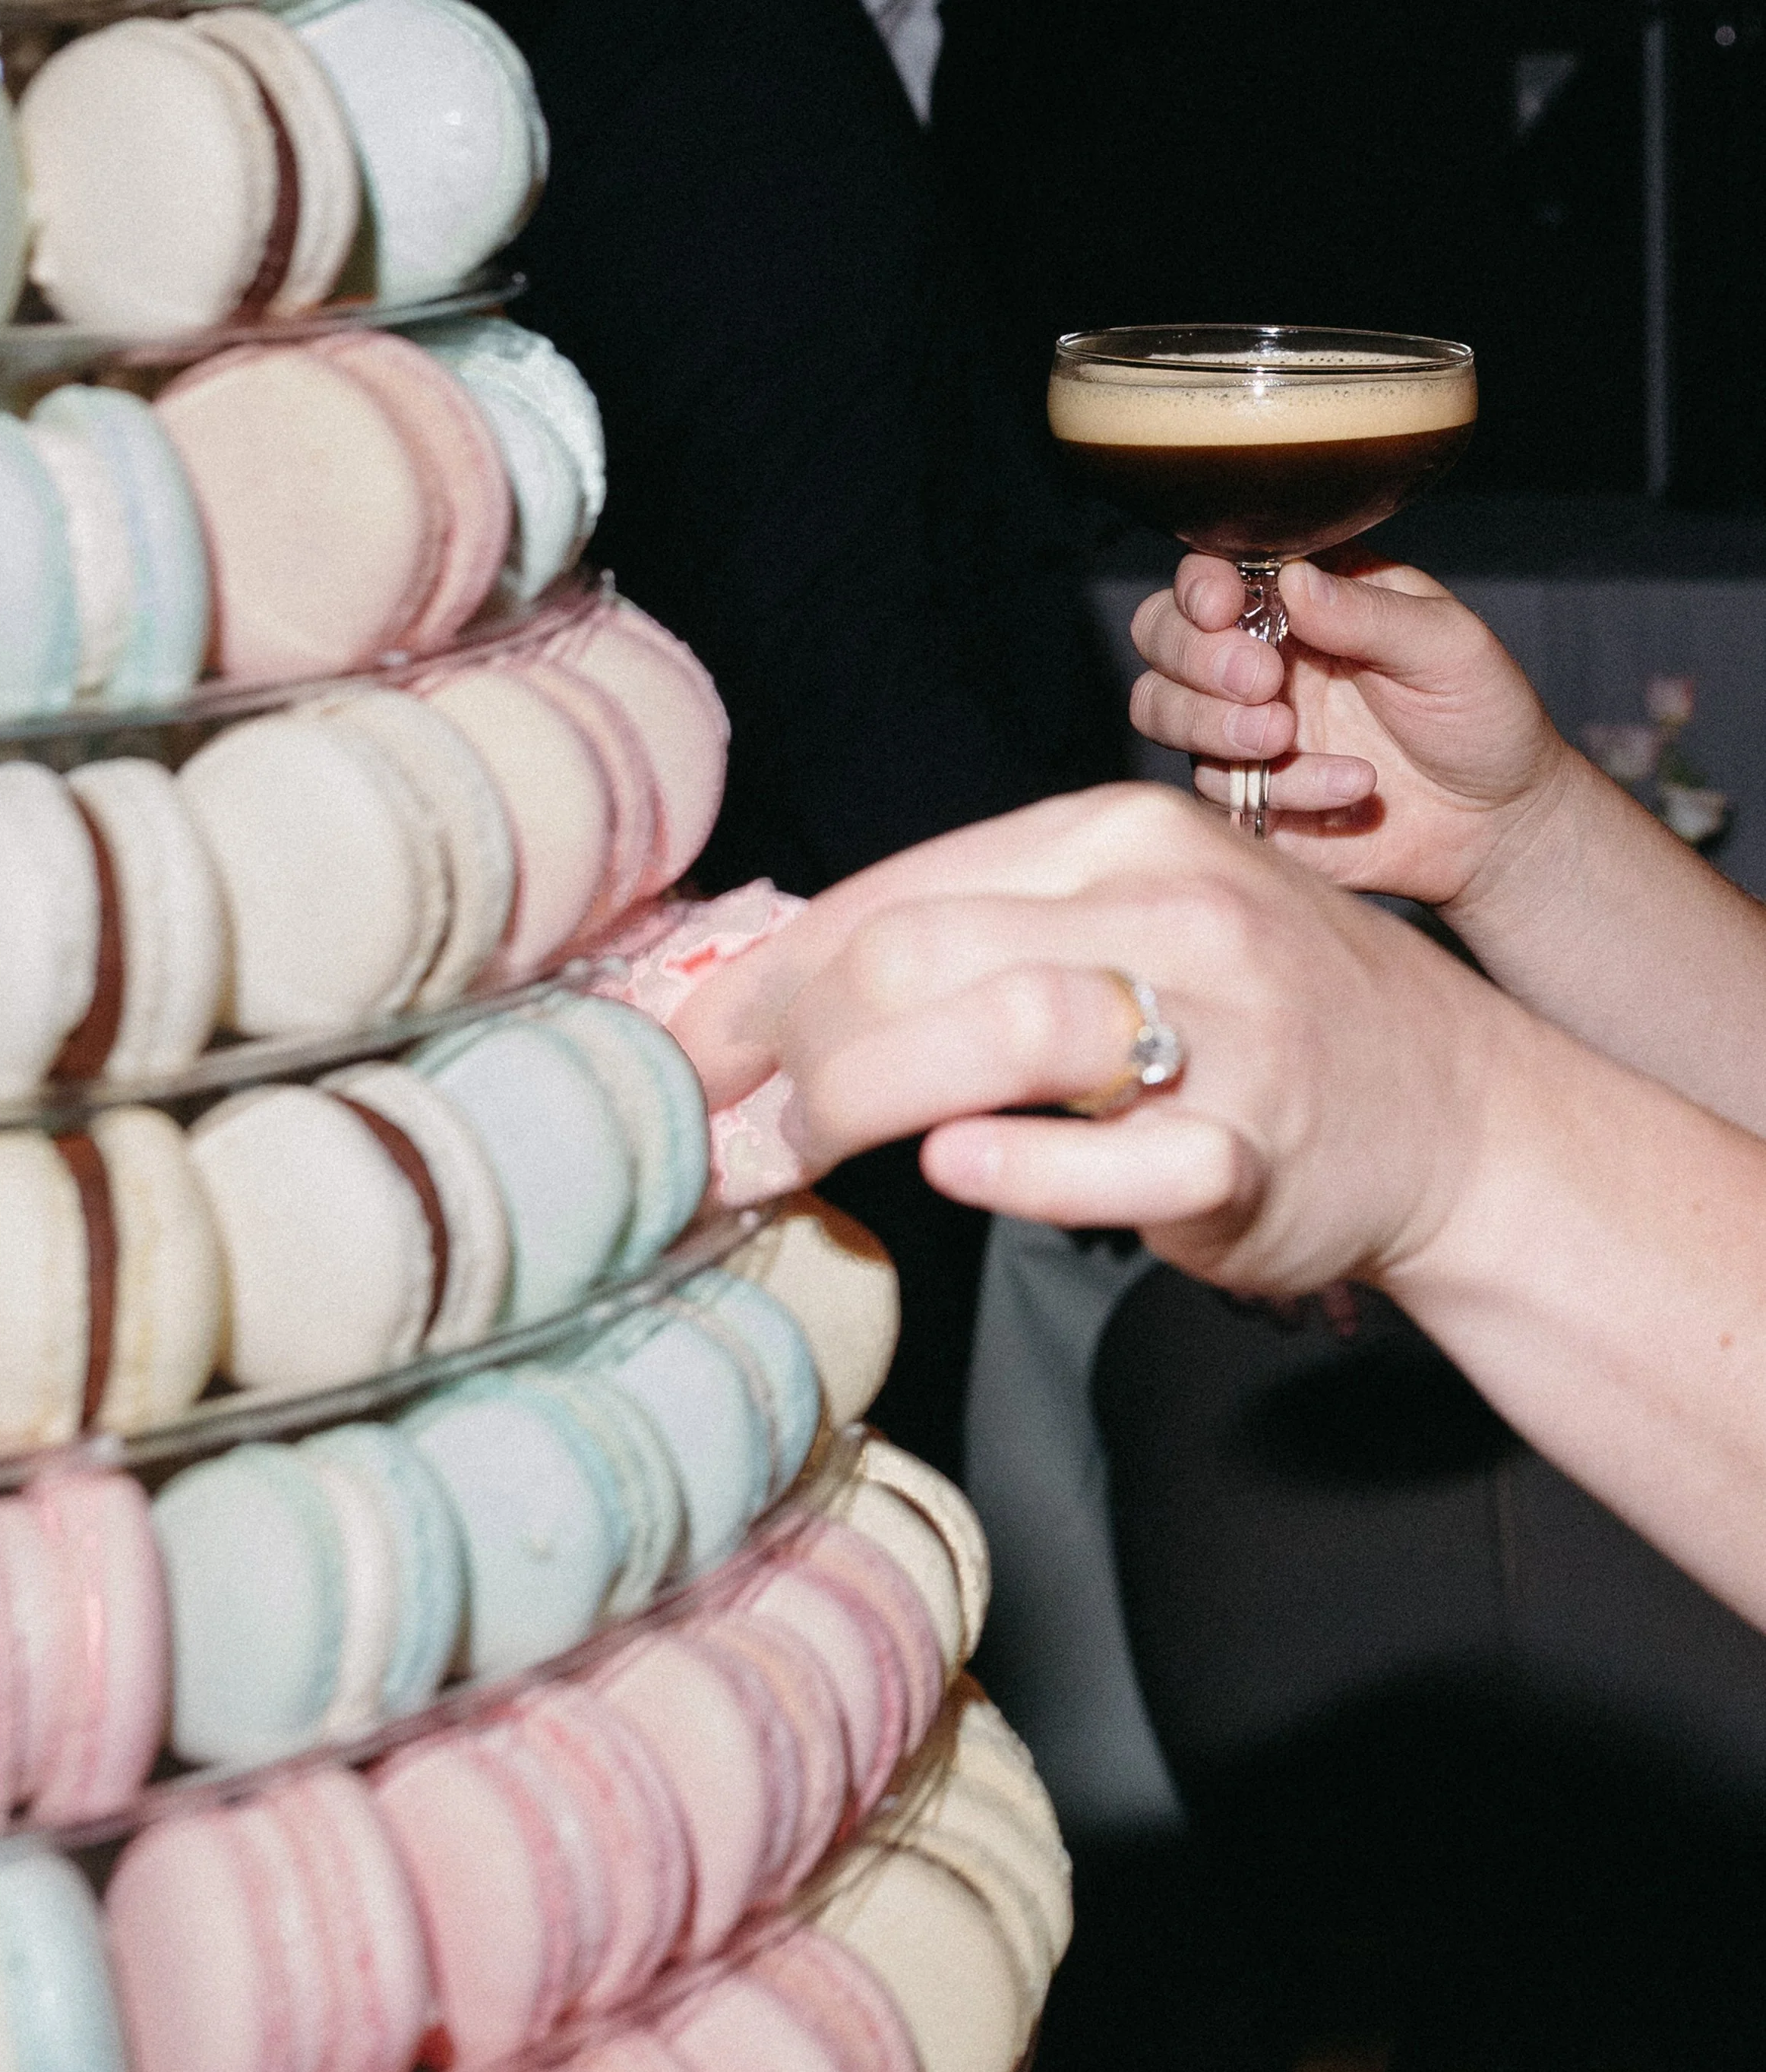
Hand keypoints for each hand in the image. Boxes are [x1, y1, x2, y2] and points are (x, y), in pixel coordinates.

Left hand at [672, 783, 1515, 1301]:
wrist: (1455, 1112)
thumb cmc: (1261, 1021)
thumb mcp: (1134, 919)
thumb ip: (981, 933)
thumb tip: (787, 985)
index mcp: (1115, 834)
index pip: (889, 895)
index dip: (760, 982)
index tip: (683, 1056)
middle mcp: (1169, 906)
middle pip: (917, 953)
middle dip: (787, 1046)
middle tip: (734, 1124)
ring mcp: (1222, 1027)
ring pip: (1002, 1028)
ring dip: (864, 1099)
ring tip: (805, 1155)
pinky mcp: (1253, 1150)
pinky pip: (1115, 1161)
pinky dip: (1018, 1169)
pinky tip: (953, 1170)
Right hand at [1129, 554, 1571, 908]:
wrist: (1495, 822)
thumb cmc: (1479, 715)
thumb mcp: (1444, 645)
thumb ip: (1366, 611)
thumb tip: (1290, 578)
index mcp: (1300, 602)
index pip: (1209, 576)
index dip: (1197, 588)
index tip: (1224, 608)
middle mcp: (1258, 659)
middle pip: (1159, 640)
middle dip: (1195, 660)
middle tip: (1265, 683)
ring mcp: (1245, 731)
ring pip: (1161, 713)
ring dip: (1214, 725)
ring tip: (1286, 737)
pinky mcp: (1250, 799)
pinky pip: (1218, 792)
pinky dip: (1284, 790)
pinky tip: (1351, 784)